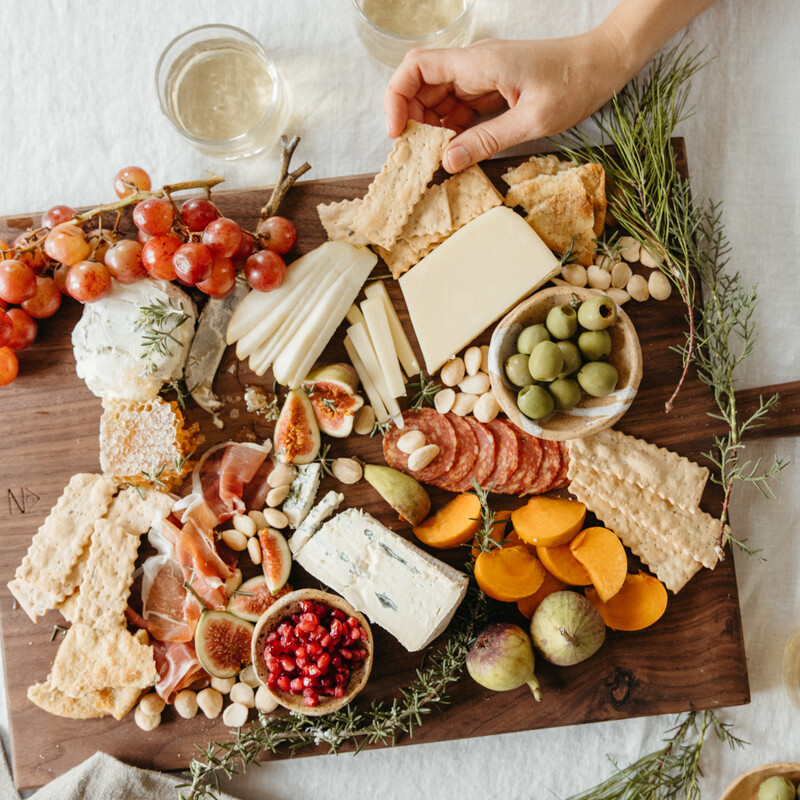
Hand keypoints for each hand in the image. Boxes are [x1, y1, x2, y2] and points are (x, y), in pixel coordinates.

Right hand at [384, 35, 624, 172]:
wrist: (603, 64)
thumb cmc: (575, 84)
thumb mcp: (533, 121)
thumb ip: (487, 141)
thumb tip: (447, 162)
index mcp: (480, 63)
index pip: (417, 67)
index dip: (396, 98)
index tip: (397, 132)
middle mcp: (474, 65)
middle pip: (420, 85)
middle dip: (410, 119)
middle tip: (416, 155)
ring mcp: (481, 76)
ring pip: (436, 99)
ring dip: (430, 128)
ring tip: (435, 159)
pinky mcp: (490, 88)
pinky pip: (458, 107)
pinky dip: (451, 129)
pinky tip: (456, 150)